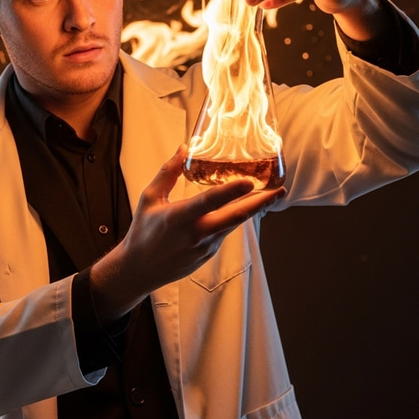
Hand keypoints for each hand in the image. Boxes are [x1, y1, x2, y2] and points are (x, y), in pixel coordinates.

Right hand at [89, 146, 284, 322]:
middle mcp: (196, 233)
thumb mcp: (149, 198)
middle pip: (235, 217)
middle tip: (280, 191)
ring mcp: (205, 246)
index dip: (231, 192)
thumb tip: (184, 149)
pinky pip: (225, 232)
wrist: (139, 270)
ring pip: (233, 224)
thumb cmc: (142, 232)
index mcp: (179, 217)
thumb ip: (168, 173)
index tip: (249, 181)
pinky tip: (242, 208)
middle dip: (260, 203)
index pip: (209, 202)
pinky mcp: (209, 254)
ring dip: (251, 209)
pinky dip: (234, 219)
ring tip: (269, 195)